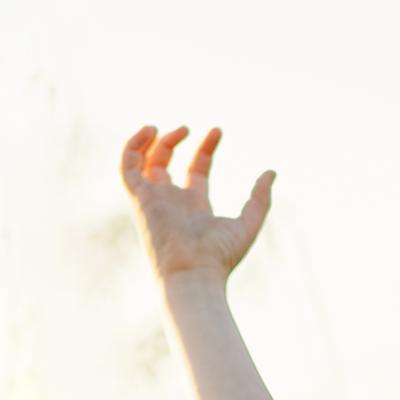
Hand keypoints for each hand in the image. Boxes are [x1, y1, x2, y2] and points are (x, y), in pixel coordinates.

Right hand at [121, 125, 274, 283]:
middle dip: (176, 141)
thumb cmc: (220, 256)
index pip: (197, 170)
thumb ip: (260, 198)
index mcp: (196, 207)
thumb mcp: (248, 222)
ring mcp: (155, 199)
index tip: (218, 131)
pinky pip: (127, 166)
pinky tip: (149, 130)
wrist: (194, 273)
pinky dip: (133, 145)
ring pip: (144, 162)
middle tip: (190, 128)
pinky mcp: (140, 197)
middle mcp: (173, 201)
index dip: (206, 148)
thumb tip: (272, 172)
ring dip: (152, 141)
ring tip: (161, 126)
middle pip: (168, 163)